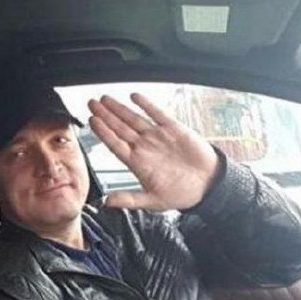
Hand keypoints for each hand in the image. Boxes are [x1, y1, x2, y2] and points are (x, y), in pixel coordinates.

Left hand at [87, 93, 219, 210]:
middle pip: (120, 128)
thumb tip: (106, 203)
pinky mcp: (174, 129)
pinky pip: (157, 114)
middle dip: (105, 115)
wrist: (209, 185)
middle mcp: (144, 147)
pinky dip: (146, 105)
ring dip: (119, 108)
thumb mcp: (152, 201)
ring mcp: (157, 137)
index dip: (103, 132)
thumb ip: (129, 199)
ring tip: (105, 99)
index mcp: (137, 162)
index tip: (91, 121)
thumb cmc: (181, 194)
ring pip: (134, 119)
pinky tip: (135, 97)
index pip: (114, 144)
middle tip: (91, 103)